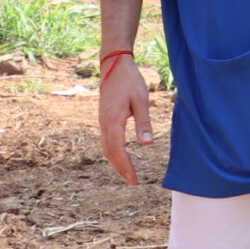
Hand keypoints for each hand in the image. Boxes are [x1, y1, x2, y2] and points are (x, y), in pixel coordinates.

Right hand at [98, 55, 154, 184]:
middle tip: (132, 182)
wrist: (114, 66)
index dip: (126, 167)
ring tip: (127, 173)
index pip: (118, 150)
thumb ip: (143, 122)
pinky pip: (106, 140)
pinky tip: (120, 156)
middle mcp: (104, 123)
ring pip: (106, 148)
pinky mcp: (104, 118)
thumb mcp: (141, 100)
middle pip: (109, 153)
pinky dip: (113, 152)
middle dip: (121, 169)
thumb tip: (147, 144)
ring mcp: (102, 121)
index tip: (134, 180)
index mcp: (113, 120)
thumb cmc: (130, 81)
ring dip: (115, 162)